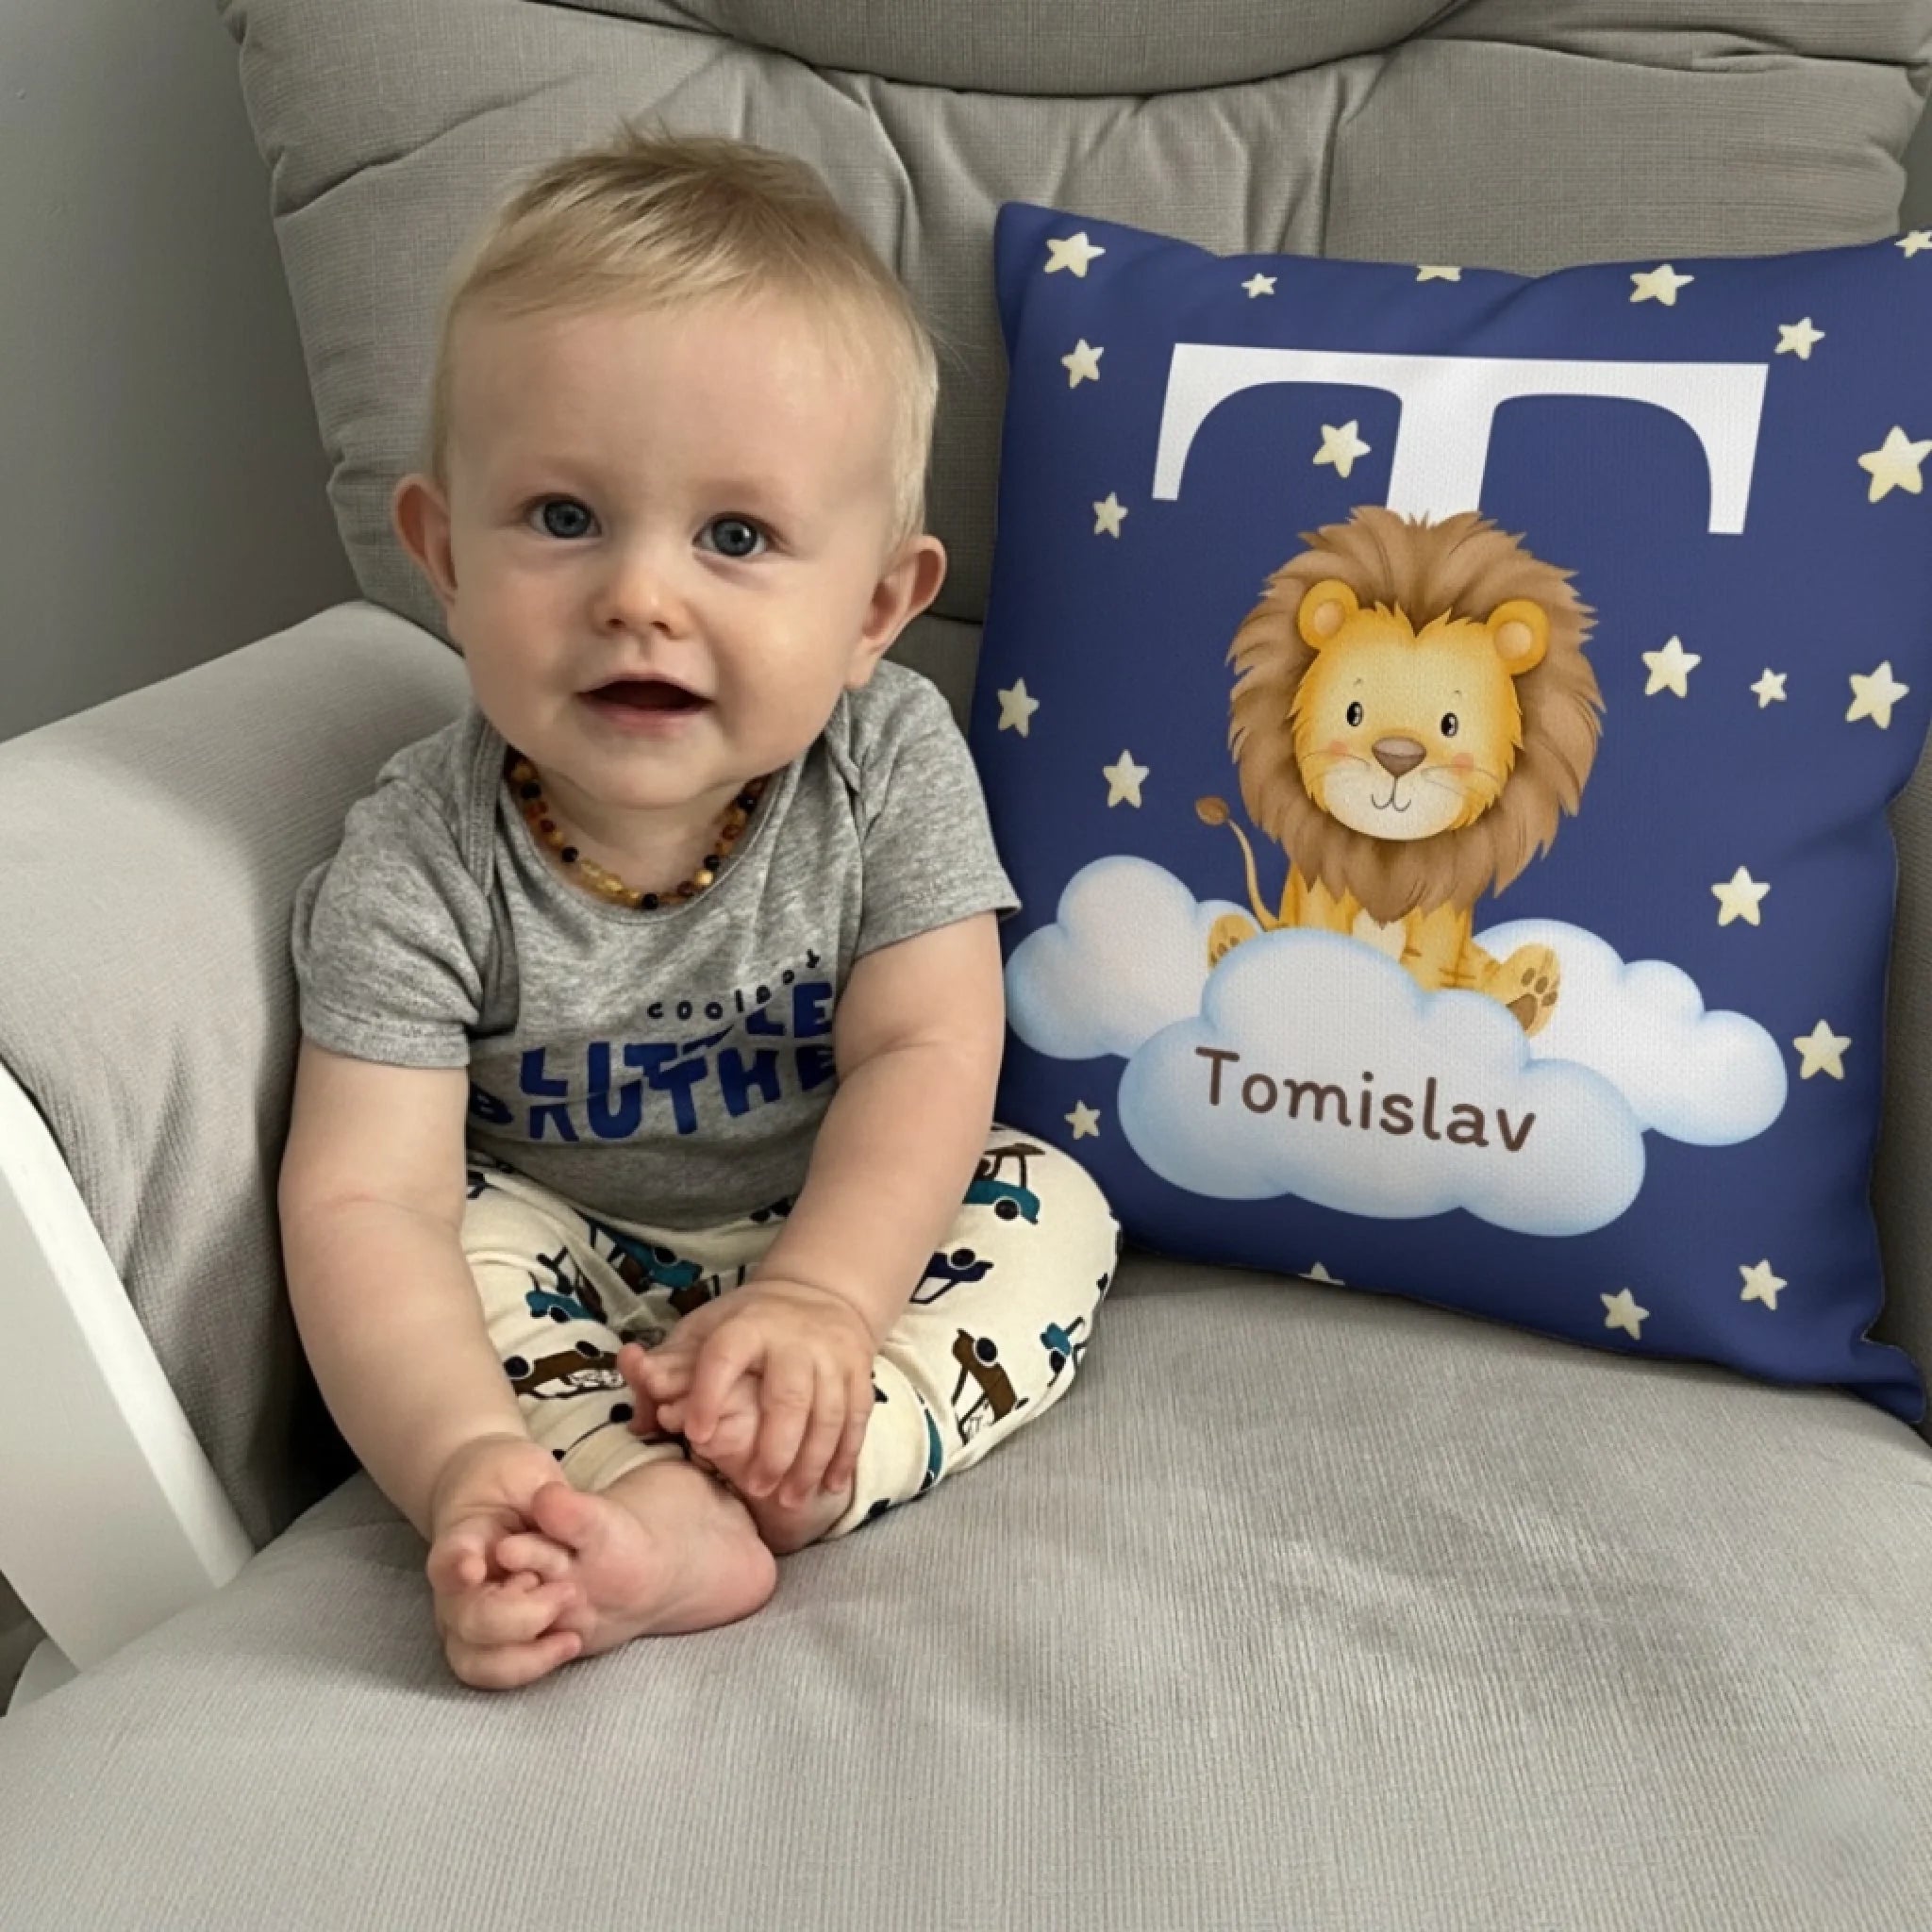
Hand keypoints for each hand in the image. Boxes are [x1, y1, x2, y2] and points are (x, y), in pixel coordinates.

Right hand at [423, 1433, 583, 1688]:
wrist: (510, 1504)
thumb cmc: (518, 1484)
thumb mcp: (532, 1474)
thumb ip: (546, 1492)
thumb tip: (547, 1501)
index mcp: (464, 1537)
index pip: (449, 1557)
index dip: (456, 1566)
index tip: (473, 1568)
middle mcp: (456, 1586)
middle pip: (468, 1619)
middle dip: (520, 1615)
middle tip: (568, 1591)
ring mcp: (466, 1617)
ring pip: (472, 1660)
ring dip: (524, 1655)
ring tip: (571, 1634)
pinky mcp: (488, 1641)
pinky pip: (494, 1671)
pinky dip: (531, 1666)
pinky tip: (568, 1643)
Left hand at [625, 1279, 876, 1508]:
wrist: (819, 1291)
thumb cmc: (746, 1324)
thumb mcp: (702, 1330)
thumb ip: (667, 1368)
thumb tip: (634, 1397)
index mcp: (746, 1326)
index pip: (725, 1357)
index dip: (708, 1394)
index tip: (695, 1435)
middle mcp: (793, 1340)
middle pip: (789, 1396)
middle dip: (774, 1447)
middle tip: (754, 1487)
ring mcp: (832, 1356)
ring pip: (829, 1413)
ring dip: (810, 1462)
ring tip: (791, 1500)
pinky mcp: (860, 1371)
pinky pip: (857, 1418)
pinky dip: (845, 1455)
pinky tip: (830, 1486)